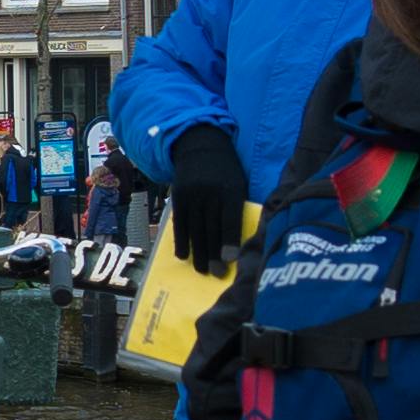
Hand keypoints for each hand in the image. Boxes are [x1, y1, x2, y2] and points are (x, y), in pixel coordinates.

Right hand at [161, 127, 252, 271]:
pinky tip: (183, 256)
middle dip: (214, 254)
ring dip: (198, 252)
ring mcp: (191, 195)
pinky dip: (181, 241)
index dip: (230, 241)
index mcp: (230, 189)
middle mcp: (209, 192)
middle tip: (217, 274)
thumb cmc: (226, 170)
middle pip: (211, 228)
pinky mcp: (178, 197)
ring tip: (202, 271)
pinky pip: (179, 224)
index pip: (229, 219)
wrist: (200, 145)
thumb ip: (239, 207)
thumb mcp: (239, 182)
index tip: (230, 261)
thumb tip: (241, 239)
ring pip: (195, 229)